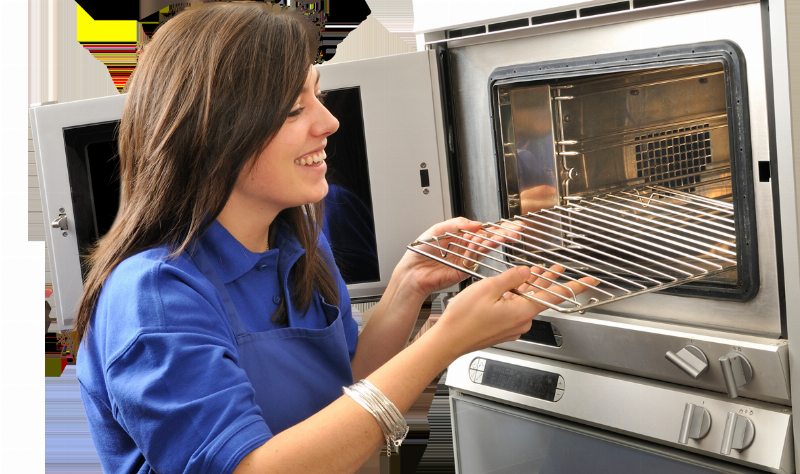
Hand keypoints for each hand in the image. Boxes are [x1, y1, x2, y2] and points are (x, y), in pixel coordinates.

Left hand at [394, 217, 522, 298]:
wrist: (413, 272)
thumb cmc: (420, 252)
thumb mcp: (437, 230)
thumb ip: (456, 224)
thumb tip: (476, 224)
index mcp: (460, 235)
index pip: (481, 229)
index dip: (496, 226)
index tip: (509, 223)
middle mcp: (466, 246)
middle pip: (489, 237)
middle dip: (504, 232)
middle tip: (518, 229)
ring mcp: (467, 257)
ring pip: (486, 246)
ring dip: (498, 239)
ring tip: (509, 235)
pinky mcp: (466, 268)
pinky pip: (477, 256)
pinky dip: (481, 248)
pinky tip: (487, 242)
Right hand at [433, 265, 596, 357]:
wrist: (448, 340)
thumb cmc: (463, 319)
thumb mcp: (488, 288)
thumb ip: (511, 277)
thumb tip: (526, 271)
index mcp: (522, 311)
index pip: (556, 296)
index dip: (576, 287)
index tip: (590, 281)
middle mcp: (522, 322)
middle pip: (540, 296)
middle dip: (547, 280)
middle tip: (557, 267)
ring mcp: (513, 328)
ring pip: (526, 302)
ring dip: (527, 287)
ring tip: (530, 272)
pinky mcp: (504, 330)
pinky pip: (515, 310)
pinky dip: (515, 297)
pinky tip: (508, 288)